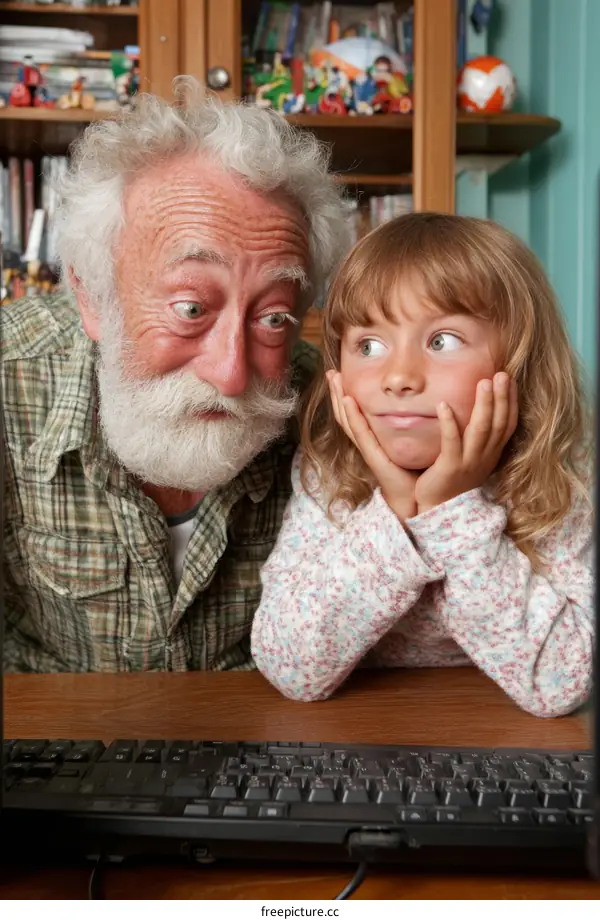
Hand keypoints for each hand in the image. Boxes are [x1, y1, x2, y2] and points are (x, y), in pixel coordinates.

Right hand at [327, 371, 417, 521]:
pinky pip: (360, 433)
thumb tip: (421, 403)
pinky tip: (346, 401)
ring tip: (333, 379)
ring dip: (338, 399)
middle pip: (345, 414)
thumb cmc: (415, 473)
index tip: (341, 374)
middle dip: (336, 392)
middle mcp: (366, 443)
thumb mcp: (410, 444)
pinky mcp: (372, 456)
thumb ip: (411, 427)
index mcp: (373, 440)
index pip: (355, 414)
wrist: (414, 500)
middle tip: (330, 372)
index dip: (345, 395)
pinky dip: (352, 416)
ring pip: (347, 420)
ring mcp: (367, 449)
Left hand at [415, 372, 517, 513]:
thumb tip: (476, 407)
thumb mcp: (471, 457)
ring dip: (483, 405)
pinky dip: (449, 423)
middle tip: (501, 374)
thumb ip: (475, 436)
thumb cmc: (452, 479)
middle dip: (501, 397)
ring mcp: (468, 462)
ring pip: (480, 430)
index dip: (511, 402)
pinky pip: (451, 442)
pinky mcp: (450, 467)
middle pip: (498, 423)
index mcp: (492, 453)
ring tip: (483, 383)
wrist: (438, 507)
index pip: (507, 424)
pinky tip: (444, 405)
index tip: (510, 381)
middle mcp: (484, 457)